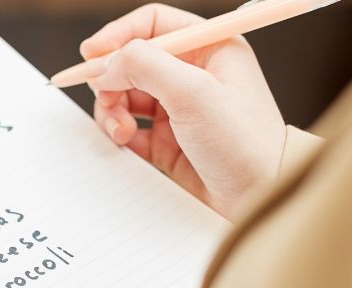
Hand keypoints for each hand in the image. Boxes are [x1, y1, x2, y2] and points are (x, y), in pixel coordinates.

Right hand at [82, 4, 286, 218]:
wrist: (259, 199)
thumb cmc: (244, 144)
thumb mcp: (193, 92)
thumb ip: (144, 66)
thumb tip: (105, 64)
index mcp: (210, 48)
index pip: (153, 25)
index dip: (118, 35)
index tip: (91, 55)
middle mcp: (194, 74)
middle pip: (133, 61)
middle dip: (113, 80)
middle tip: (108, 100)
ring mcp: (180, 109)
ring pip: (126, 95)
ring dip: (113, 110)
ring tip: (121, 131)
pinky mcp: (169, 142)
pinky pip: (129, 127)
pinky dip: (118, 133)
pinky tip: (124, 143)